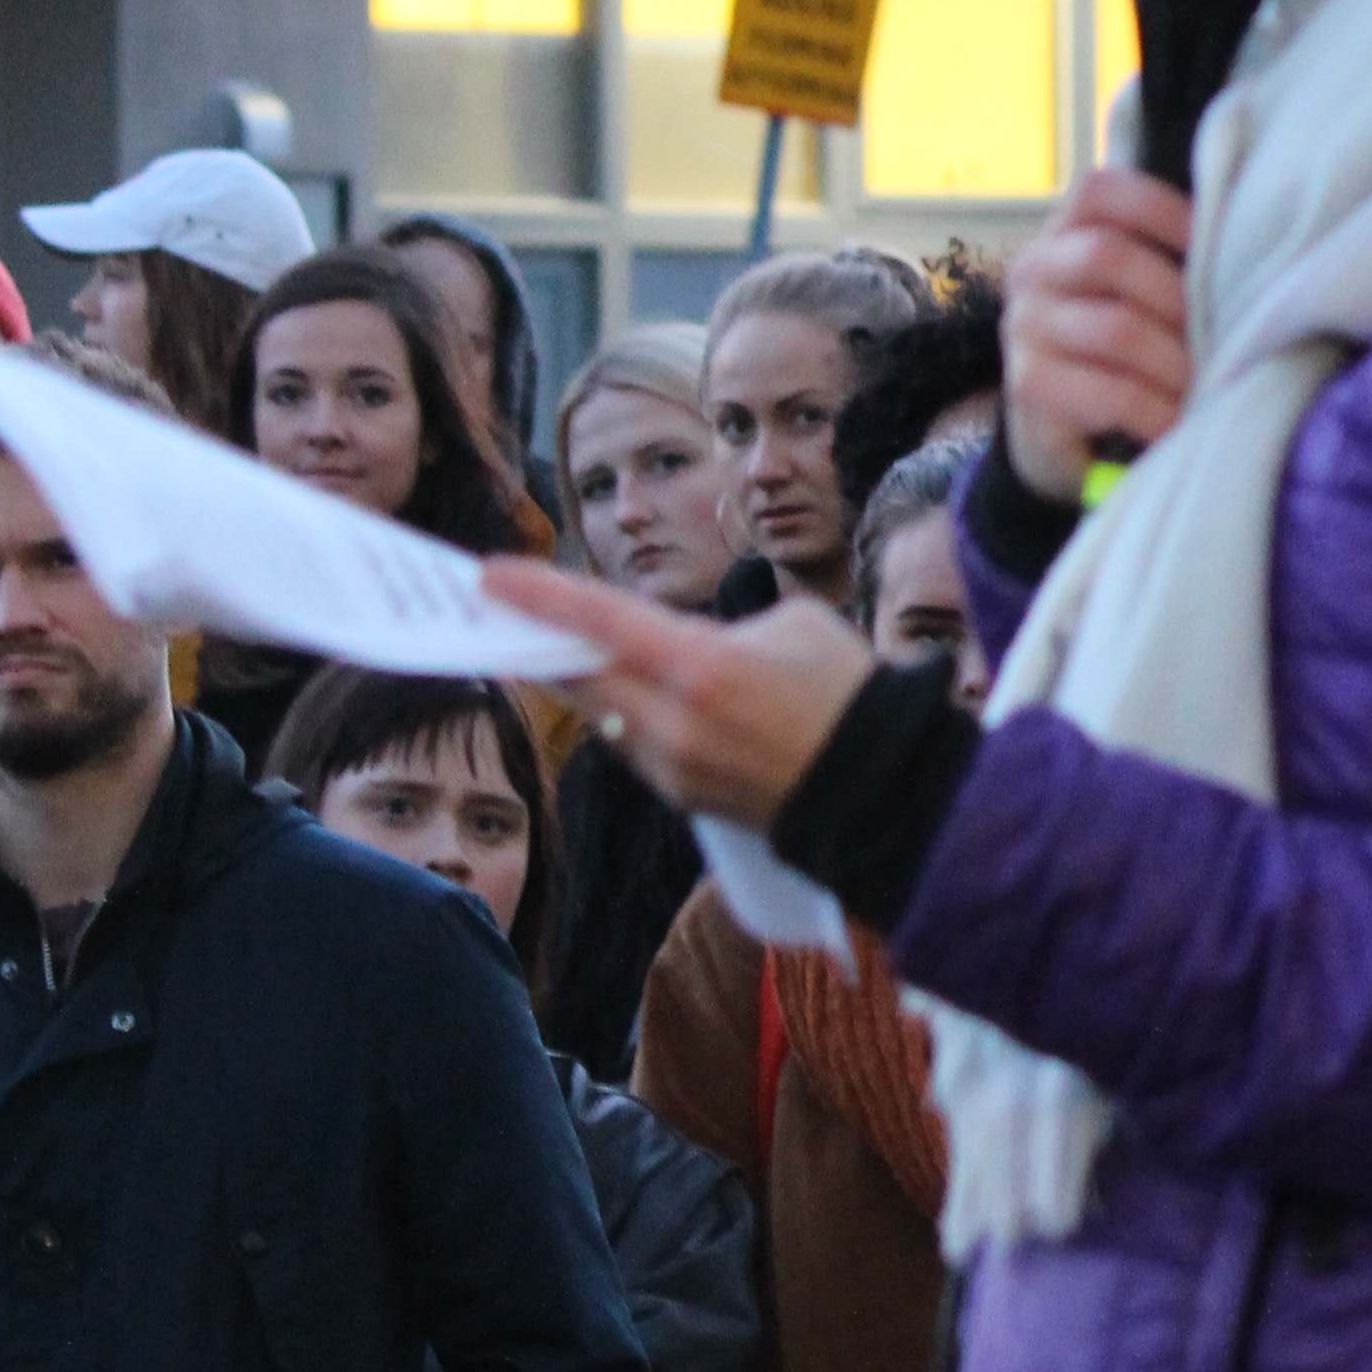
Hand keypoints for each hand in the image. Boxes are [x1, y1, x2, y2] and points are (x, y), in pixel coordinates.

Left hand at [481, 561, 880, 829]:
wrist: (880, 787)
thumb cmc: (848, 692)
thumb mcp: (792, 626)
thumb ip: (719, 629)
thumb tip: (679, 646)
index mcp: (701, 667)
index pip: (598, 623)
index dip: (539, 595)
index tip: (490, 575)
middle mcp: (673, 722)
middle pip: (576, 675)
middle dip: (534, 641)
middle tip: (494, 611)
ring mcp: (673, 765)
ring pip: (598, 713)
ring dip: (575, 679)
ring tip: (545, 647)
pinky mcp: (682, 797)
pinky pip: (631, 744)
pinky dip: (619, 713)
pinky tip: (618, 693)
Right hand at [1005, 168, 1195, 496]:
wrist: (1061, 434)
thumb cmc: (1119, 352)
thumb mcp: (1139, 296)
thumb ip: (1170, 262)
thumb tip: (1247, 247)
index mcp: (1063, 234)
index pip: (1097, 193)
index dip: (1160, 209)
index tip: (1211, 243)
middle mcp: (1033, 270)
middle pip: (1106, 256)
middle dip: (1178, 297)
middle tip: (1222, 335)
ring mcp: (1024, 328)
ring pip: (1117, 329)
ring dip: (1178, 362)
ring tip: (1213, 384)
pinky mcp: (1030, 386)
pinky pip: (1112, 393)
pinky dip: (1160, 410)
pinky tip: (1182, 423)